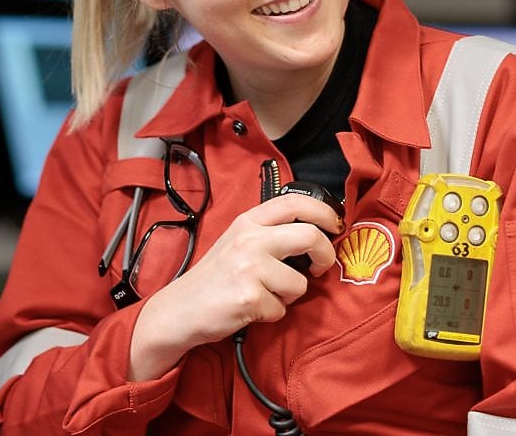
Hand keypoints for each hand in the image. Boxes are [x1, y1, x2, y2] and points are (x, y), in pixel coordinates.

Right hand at [128, 193, 341, 380]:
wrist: (180, 309)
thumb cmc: (215, 278)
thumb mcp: (237, 241)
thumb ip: (269, 232)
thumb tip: (315, 233)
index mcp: (248, 221)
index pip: (295, 202)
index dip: (324, 212)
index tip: (336, 226)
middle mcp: (249, 239)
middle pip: (310, 236)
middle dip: (325, 256)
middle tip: (319, 268)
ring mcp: (249, 267)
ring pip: (300, 283)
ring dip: (289, 295)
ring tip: (266, 294)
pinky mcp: (250, 297)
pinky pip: (282, 309)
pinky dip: (272, 314)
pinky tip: (252, 309)